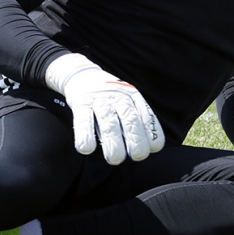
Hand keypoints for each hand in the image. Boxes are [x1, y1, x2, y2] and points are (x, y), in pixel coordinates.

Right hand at [45, 53, 163, 164]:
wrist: (81, 75)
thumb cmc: (109, 96)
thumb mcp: (127, 99)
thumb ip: (137, 118)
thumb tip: (148, 147)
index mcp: (133, 97)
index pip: (147, 117)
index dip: (152, 134)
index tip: (151, 149)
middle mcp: (118, 97)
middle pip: (130, 120)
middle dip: (136, 141)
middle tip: (137, 156)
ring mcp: (99, 99)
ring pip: (108, 122)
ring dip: (113, 143)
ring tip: (115, 159)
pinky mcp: (81, 103)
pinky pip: (84, 121)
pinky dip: (85, 136)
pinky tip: (87, 148)